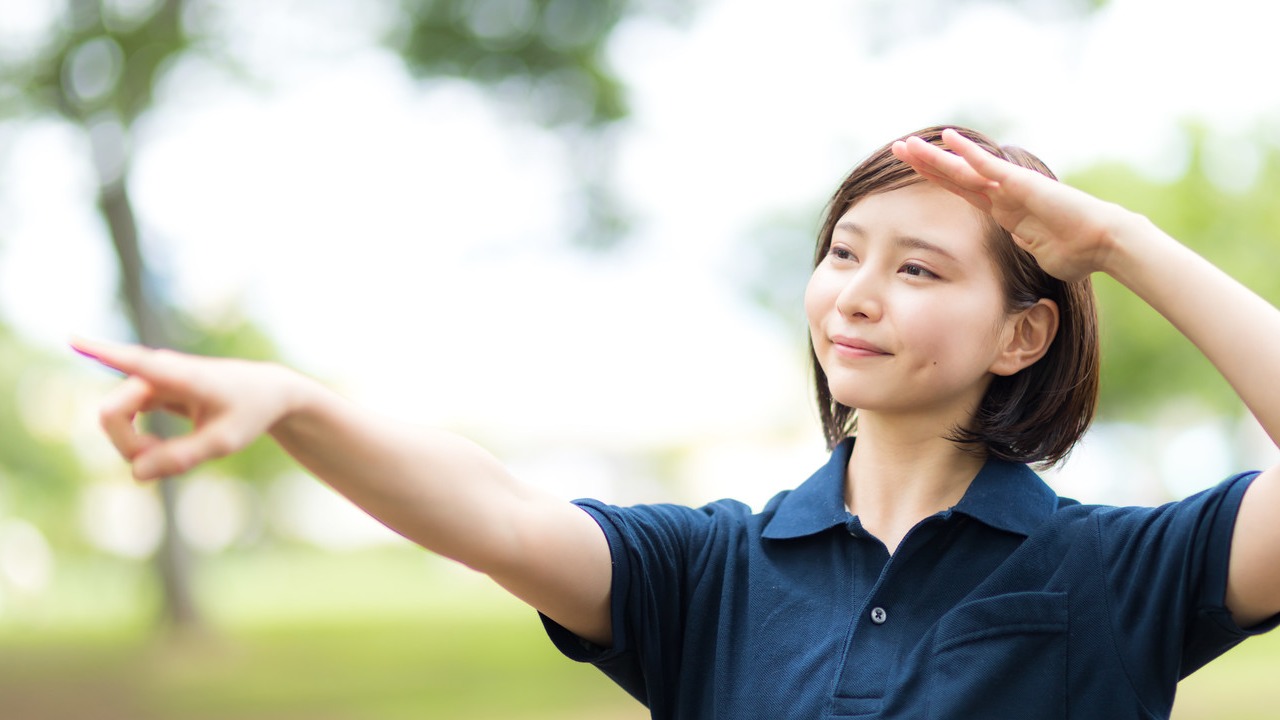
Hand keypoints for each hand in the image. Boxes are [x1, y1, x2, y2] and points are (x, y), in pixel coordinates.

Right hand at [72, 338, 295, 480]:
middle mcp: (158, 371)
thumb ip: (183, 458)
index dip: (101, 353)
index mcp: (179, 375)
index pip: (134, 362)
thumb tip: (136, 473)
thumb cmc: (250, 412)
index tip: (72, 338)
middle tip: (159, 465)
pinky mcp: (152, 390)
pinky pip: (126, 420)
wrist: (268, 393)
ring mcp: (152, 379)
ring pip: (114, 418)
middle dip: (126, 446)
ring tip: (167, 457)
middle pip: (111, 414)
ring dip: (132, 445)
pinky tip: (160, 451)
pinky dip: (138, 442)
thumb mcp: (224, 443)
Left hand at [891, 128, 1129, 281]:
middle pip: (954, 175)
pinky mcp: (1023, 184)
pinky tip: (947, 139)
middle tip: (897, 148)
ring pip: (964, 168)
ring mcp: (1011, 187)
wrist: (1103, 245)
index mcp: (1001, 211)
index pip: (959, 191)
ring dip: (935, 156)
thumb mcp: (1032, 256)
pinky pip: (990, 167)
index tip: (909, 170)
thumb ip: (1016, 253)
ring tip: (908, 144)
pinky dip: (969, 153)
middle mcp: (1002, 194)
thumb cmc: (1075, 255)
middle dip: (925, 162)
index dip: (934, 179)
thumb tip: (1007, 265)